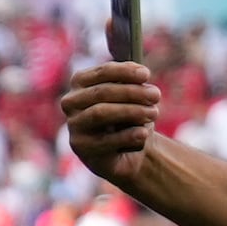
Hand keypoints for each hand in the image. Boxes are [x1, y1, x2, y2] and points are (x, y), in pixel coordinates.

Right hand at [61, 58, 167, 182]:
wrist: (128, 153)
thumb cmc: (128, 118)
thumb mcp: (131, 98)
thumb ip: (132, 84)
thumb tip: (142, 75)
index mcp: (80, 83)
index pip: (101, 72)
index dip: (124, 71)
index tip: (146, 74)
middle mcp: (71, 102)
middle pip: (101, 92)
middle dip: (132, 92)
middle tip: (155, 95)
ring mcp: (75, 126)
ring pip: (101, 113)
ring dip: (131, 111)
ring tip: (154, 113)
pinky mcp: (83, 148)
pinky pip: (106, 140)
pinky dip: (127, 135)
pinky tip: (143, 133)